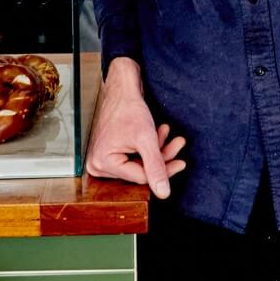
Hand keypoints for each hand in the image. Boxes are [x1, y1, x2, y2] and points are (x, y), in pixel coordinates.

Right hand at [84, 58, 186, 198]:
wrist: (122, 87)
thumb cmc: (128, 107)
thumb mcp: (146, 138)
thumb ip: (156, 166)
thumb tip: (163, 193)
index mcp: (102, 163)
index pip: (140, 177)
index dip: (164, 170)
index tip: (181, 162)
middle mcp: (98, 164)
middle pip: (140, 171)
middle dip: (161, 157)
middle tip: (178, 145)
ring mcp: (103, 158)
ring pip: (140, 163)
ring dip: (157, 150)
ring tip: (169, 135)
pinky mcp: (111, 152)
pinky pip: (134, 156)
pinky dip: (149, 147)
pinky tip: (160, 133)